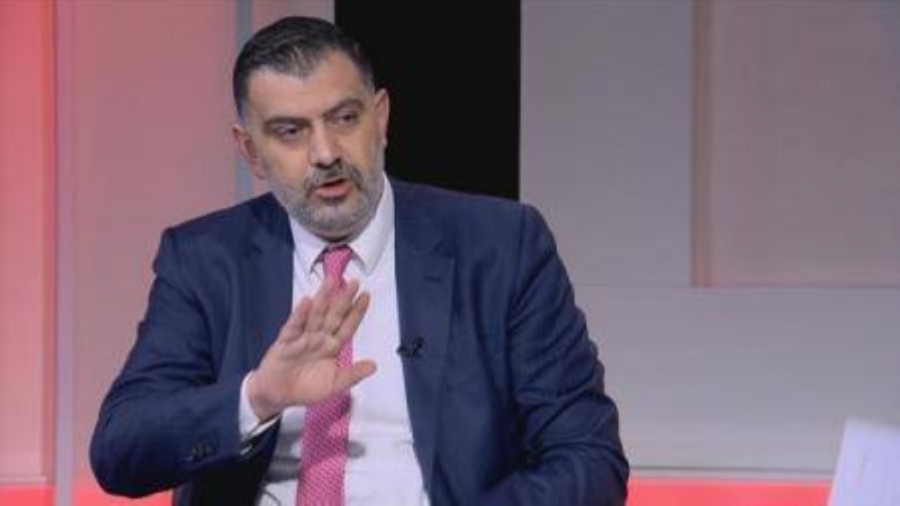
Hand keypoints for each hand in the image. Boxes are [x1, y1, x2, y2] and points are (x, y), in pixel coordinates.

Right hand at [247, 277, 375, 420]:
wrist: (276, 396)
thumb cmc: (306, 388)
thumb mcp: (334, 384)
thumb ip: (352, 374)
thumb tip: (374, 365)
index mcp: (332, 346)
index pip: (347, 326)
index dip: (356, 312)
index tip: (366, 296)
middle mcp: (319, 338)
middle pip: (333, 315)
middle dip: (343, 299)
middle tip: (354, 282)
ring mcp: (302, 337)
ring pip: (315, 315)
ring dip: (323, 298)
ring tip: (331, 281)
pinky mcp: (285, 342)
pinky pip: (294, 327)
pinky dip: (299, 314)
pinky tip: (307, 302)